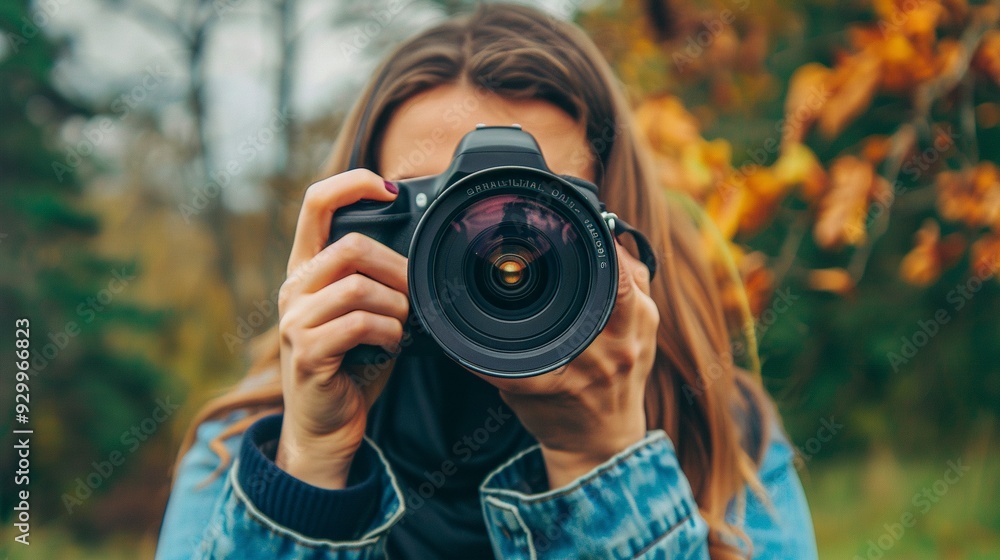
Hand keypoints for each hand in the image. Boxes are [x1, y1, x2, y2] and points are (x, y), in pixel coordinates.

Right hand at [275, 169, 407, 488]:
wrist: (325, 426)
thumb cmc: (351, 366)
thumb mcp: (361, 312)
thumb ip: (373, 279)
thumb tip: (419, 253)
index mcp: (306, 270)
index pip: (315, 204)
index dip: (352, 184)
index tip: (389, 188)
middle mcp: (293, 289)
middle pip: (350, 247)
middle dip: (396, 269)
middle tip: (413, 296)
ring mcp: (295, 320)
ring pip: (359, 286)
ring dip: (396, 307)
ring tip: (402, 326)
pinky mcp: (307, 352)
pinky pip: (361, 324)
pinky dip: (389, 333)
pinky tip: (392, 345)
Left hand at [479, 244, 658, 488]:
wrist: (603, 442)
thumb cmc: (617, 376)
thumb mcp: (639, 327)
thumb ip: (631, 281)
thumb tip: (610, 229)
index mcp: (636, 320)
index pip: (624, 275)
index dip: (598, 246)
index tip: (567, 222)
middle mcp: (616, 343)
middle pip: (579, 293)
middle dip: (554, 264)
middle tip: (518, 239)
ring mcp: (581, 368)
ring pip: (538, 324)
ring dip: (506, 302)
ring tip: (478, 275)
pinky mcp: (544, 390)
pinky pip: (505, 365)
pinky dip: (479, 349)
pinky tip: (458, 334)